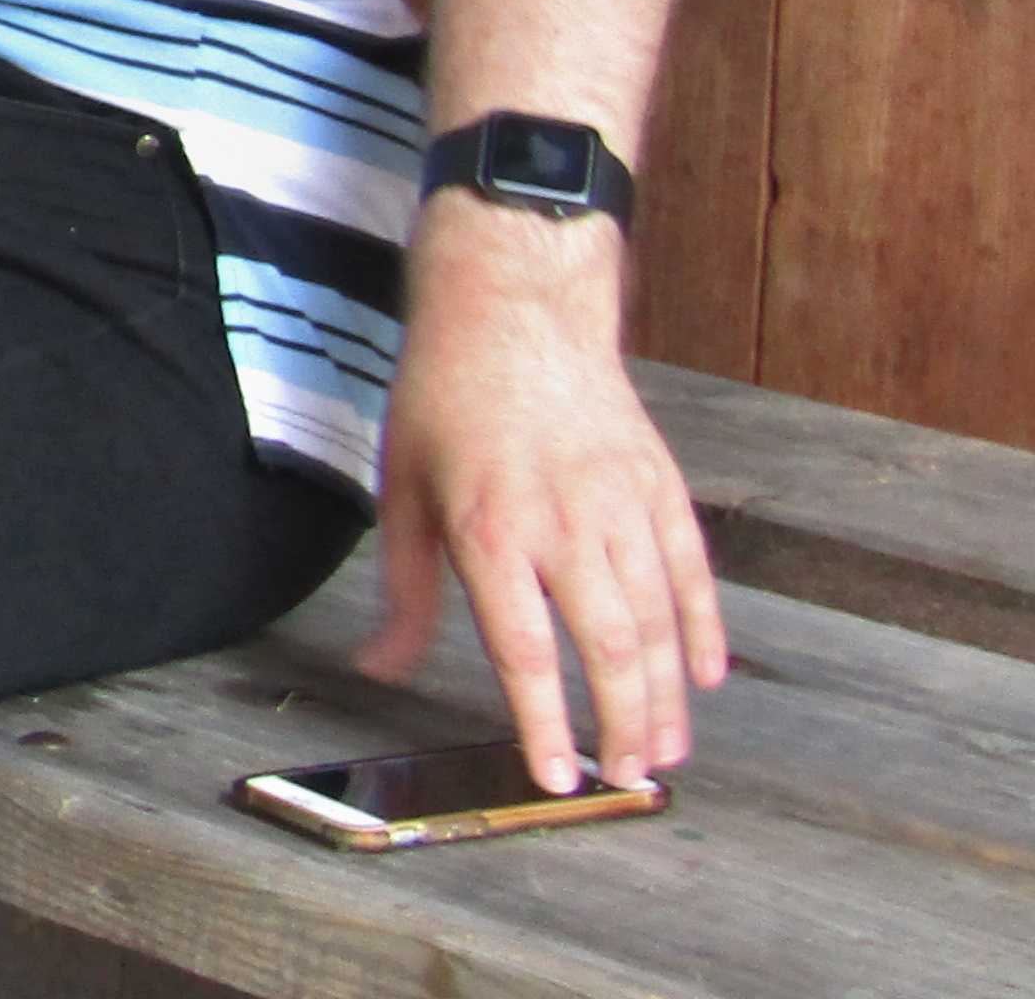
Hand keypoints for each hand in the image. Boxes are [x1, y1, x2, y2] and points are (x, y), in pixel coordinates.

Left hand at [356, 201, 724, 789]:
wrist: (512, 306)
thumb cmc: (445, 398)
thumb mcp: (401, 489)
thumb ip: (404, 589)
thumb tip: (380, 666)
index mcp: (490, 528)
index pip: (524, 649)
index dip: (544, 722)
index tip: (557, 777)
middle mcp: (563, 522)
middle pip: (608, 647)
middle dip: (622, 725)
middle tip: (625, 779)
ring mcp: (620, 502)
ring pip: (658, 619)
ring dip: (666, 694)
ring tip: (662, 750)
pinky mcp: (658, 483)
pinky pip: (691, 570)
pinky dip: (703, 628)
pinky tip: (704, 676)